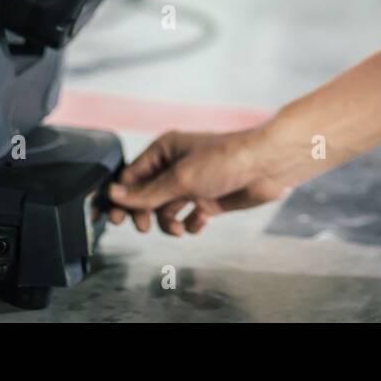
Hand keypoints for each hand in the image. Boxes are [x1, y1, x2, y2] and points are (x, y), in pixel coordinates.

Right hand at [104, 128, 288, 235]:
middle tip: (144, 226)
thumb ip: (147, 193)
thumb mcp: (180, 178)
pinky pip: (189, 217)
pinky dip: (190, 224)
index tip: (117, 220)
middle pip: (146, 196)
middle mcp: (176, 166)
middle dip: (144, 213)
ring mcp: (193, 184)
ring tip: (177, 228)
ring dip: (167, 223)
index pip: (131, 177)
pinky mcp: (209, 199)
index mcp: (164, 151)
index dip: (122, 199)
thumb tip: (113, 195)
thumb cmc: (225, 160)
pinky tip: (198, 223)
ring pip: (166, 209)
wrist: (267, 166)